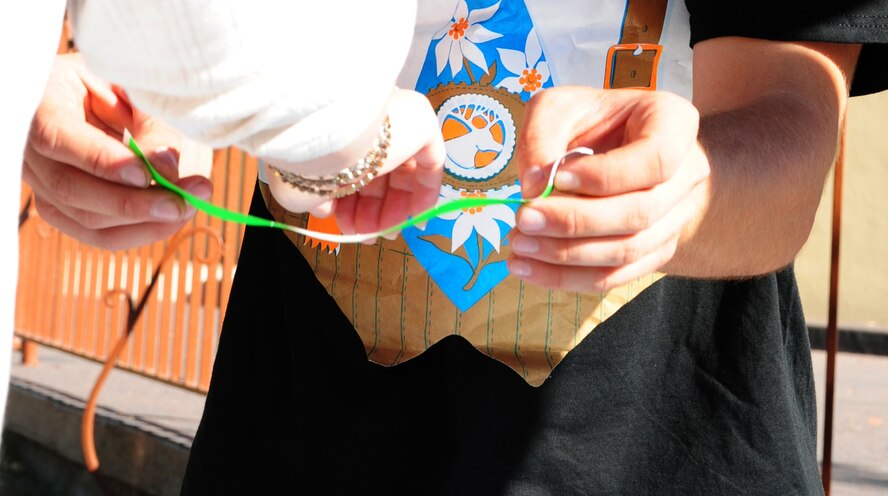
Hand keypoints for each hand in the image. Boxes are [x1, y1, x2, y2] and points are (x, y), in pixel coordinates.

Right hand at [22, 53, 211, 250]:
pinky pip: (102, 234)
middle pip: (71, 189)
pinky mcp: (68, 212)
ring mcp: (45, 186)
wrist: (103, 99)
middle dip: (133, 202)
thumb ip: (151, 124)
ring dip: (147, 221)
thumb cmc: (122, 87)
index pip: (57, 137)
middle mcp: (31, 151)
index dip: (100, 160)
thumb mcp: (135, 89)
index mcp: (40, 105)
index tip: (144, 173)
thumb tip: (165, 167)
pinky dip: (143, 230)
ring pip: (89, 220)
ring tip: (191, 204)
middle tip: (183, 201)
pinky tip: (175, 217)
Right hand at [265, 89, 444, 238]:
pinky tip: (409, 220)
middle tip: (364, 235)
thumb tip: (322, 208)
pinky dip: (423, 195)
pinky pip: (429, 165)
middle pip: (379, 173)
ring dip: (392, 210)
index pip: (352, 168)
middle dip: (370, 210)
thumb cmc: (303, 157)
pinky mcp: (421, 121)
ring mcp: (396, 118)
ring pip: (402, 173)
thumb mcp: (299, 187)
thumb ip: (313, 200)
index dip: (350, 203)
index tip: (347, 227)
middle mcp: (369, 119)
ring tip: (379, 234)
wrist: (319, 130)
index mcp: (338, 126)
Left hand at [507, 87, 709, 291]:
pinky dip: (568, 277)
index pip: (655, 159)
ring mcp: (675, 219)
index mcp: (674, 125)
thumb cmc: (590, 121)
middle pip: (640, 213)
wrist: (619, 148)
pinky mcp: (653, 253)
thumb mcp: (560, 107)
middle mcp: (686, 175)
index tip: (556, 178)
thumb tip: (533, 189)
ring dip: (566, 255)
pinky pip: (614, 276)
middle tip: (523, 219)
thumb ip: (541, 137)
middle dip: (575, 222)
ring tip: (518, 246)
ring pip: (627, 251)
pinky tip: (529, 268)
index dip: (607, 176)